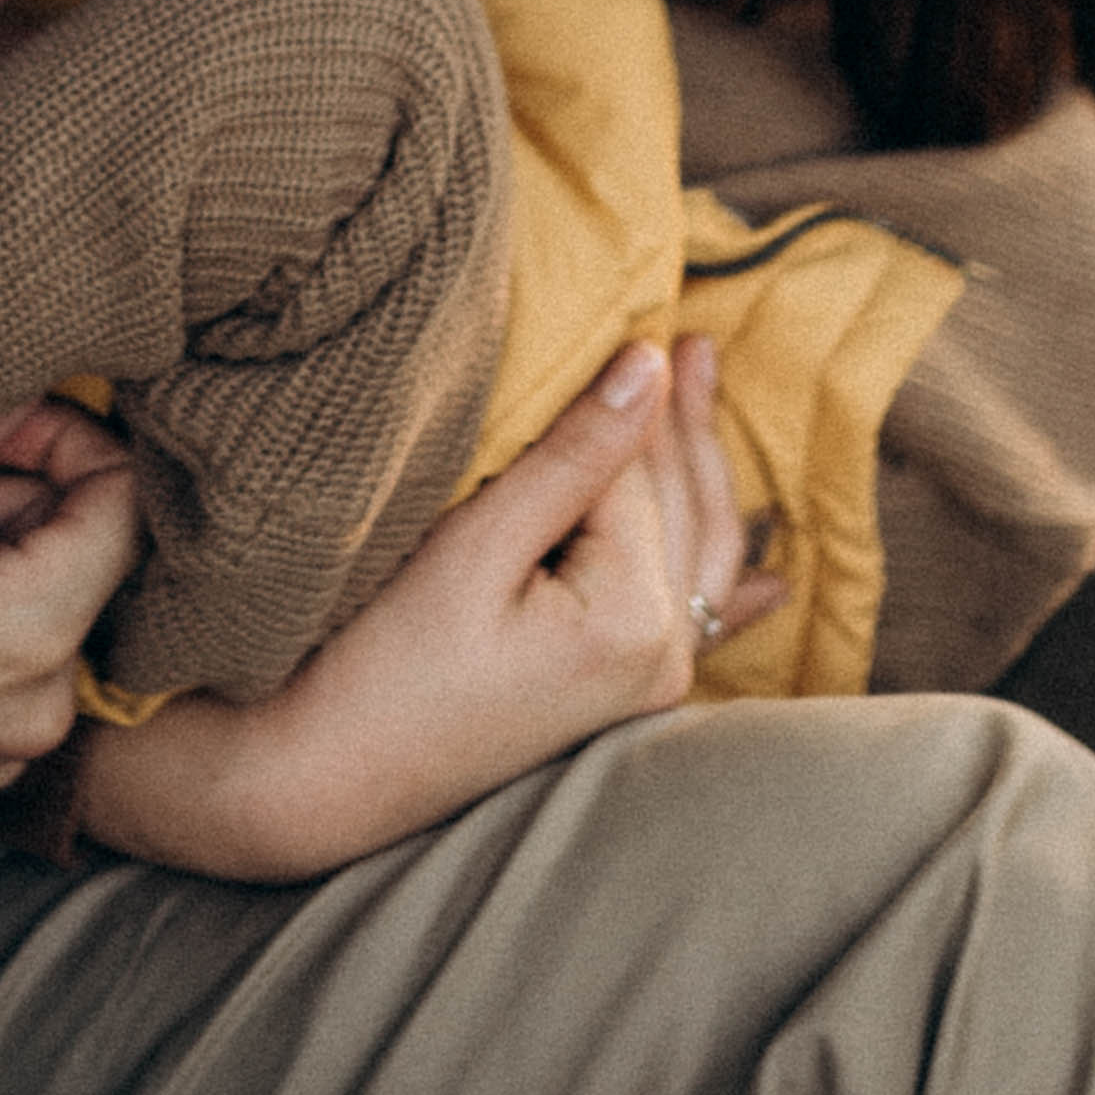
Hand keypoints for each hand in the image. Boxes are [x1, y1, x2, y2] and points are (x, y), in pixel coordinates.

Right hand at [78, 336, 783, 881]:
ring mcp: (644, 685)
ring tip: (703, 389)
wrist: (323, 782)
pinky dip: (725, 587)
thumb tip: (649, 362)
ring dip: (700, 472)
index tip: (635, 311)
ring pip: (697, 551)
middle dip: (682, 422)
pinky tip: (771, 583)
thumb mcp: (474, 546)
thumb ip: (572, 457)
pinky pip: (691, 623)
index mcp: (635, 620)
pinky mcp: (614, 697)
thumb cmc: (380, 664)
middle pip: (681, 506)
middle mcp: (662, 659)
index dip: (622, 395)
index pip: (635, 472)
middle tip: (695, 335)